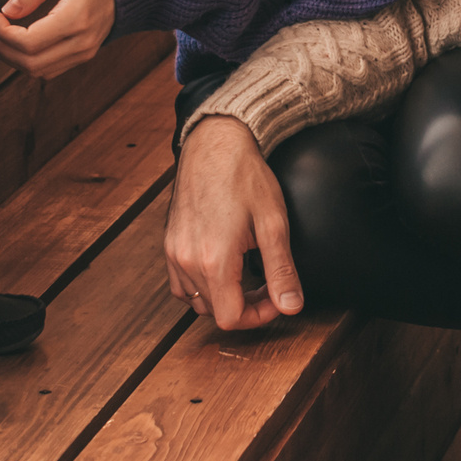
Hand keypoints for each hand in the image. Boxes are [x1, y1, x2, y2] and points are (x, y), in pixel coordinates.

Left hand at [0, 0, 113, 76]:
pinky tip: (15, 37)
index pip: (28, 43)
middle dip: (0, 46)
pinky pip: (48, 68)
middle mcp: (83, 42)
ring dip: (10, 55)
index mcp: (77, 18)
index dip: (1, 33)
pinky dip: (26, 58)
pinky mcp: (83, 54)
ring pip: (37, 70)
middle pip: (29, 63)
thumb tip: (7, 11)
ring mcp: (85, 52)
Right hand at [165, 115, 303, 329]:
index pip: (232, 318)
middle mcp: (187, 260)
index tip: (276, 297)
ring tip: (246, 275)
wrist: (215, 142)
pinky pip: (181, 284)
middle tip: (268, 283)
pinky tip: (222, 267)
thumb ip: (282, 270)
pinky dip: (202, 286)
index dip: (259, 316)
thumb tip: (291, 307)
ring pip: (197, 300)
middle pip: (215, 311)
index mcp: (214, 260)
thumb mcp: (273, 223)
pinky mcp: (169, 243)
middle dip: (245, 305)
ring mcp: (174, 252)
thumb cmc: (244, 176)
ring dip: (223, 297)